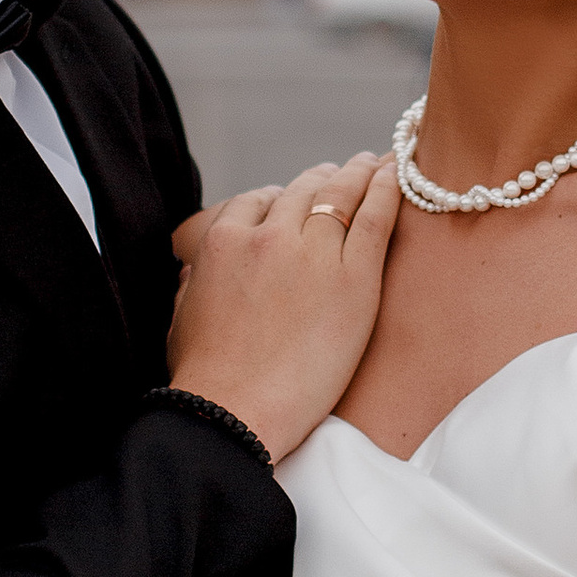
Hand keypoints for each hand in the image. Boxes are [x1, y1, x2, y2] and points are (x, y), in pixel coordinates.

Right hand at [165, 150, 399, 459]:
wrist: (235, 412)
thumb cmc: (204, 379)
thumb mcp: (182, 317)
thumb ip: (193, 282)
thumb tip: (193, 270)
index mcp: (223, 242)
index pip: (256, 200)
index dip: (279, 196)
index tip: (295, 196)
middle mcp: (267, 236)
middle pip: (301, 190)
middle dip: (322, 179)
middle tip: (341, 172)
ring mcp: (312, 253)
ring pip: (338, 194)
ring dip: (357, 173)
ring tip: (372, 164)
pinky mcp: (354, 278)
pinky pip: (375, 217)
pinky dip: (386, 187)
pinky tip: (394, 171)